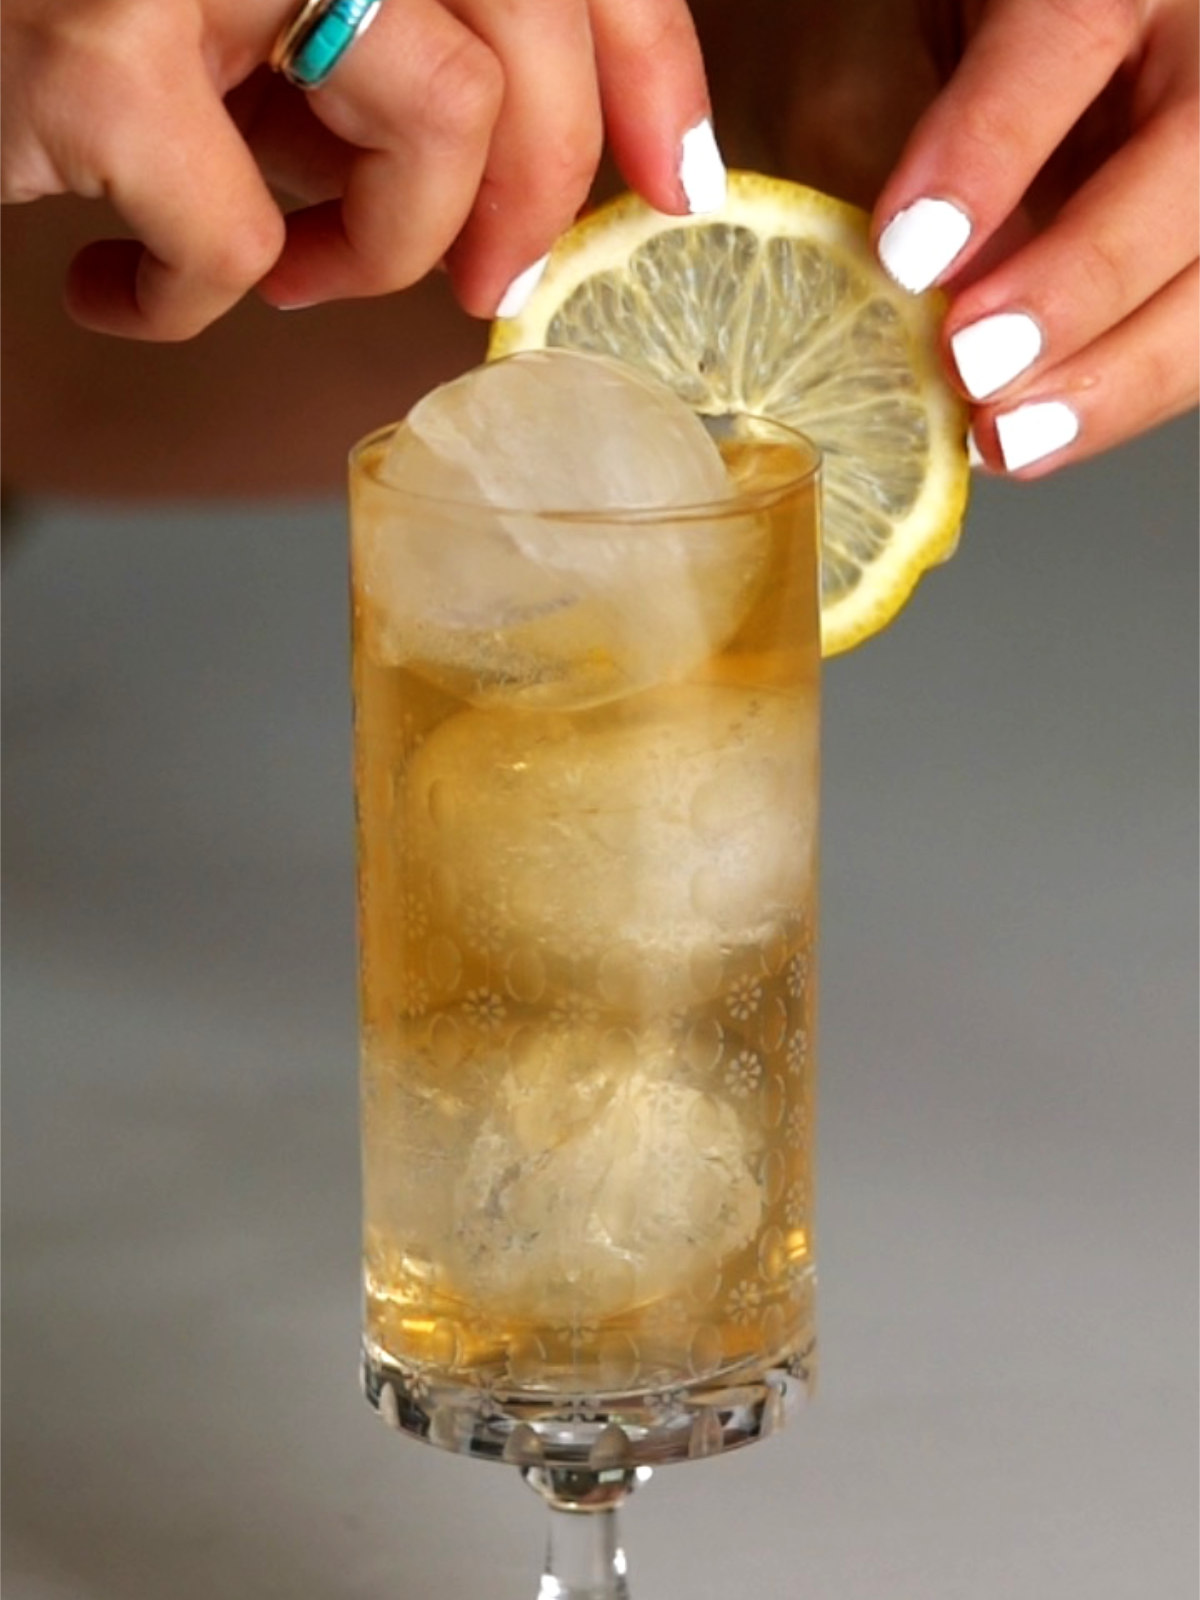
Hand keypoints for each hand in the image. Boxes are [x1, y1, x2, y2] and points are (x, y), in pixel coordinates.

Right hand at [0, 0, 715, 339]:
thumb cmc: (56, 3)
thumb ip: (374, 39)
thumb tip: (530, 174)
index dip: (648, 67)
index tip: (674, 184)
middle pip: (530, 41)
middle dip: (528, 202)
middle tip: (485, 283)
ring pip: (436, 124)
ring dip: (370, 251)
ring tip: (276, 273)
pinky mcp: (104, 50)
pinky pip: (238, 246)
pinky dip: (183, 306)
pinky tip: (117, 291)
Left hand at [875, 0, 1197, 475]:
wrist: (992, 67)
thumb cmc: (904, 34)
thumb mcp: (873, 47)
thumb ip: (876, 141)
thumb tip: (896, 299)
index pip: (1072, 26)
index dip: (992, 150)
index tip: (908, 257)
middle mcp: (1199, 37)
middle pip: (1195, 162)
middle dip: (1083, 285)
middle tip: (973, 366)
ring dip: (1123, 375)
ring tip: (1007, 438)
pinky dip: (1128, 393)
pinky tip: (1042, 435)